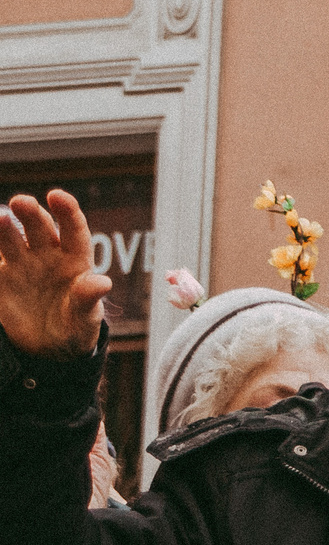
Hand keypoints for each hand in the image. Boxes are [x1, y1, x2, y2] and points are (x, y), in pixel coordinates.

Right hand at [0, 191, 109, 360]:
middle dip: (31, 213)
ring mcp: (21, 264)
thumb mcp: (85, 318)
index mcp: (74, 260)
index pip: (73, 230)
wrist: (50, 348)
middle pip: (39, 227)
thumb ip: (88, 299)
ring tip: (0, 218)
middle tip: (21, 202)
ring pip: (10, 238)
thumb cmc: (76, 327)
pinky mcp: (0, 277)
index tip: (57, 196)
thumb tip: (103, 282)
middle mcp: (47, 255)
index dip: (67, 211)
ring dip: (3, 226)